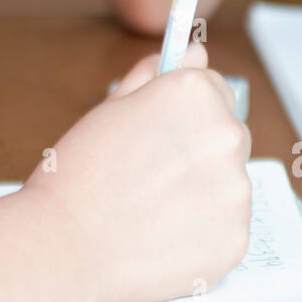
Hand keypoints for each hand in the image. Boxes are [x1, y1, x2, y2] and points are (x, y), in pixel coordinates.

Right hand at [23, 42, 251, 301]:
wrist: (65, 247)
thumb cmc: (78, 176)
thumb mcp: (110, 108)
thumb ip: (156, 75)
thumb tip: (194, 53)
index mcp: (194, 95)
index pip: (214, 87)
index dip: (183, 109)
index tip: (163, 129)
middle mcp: (225, 135)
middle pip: (227, 133)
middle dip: (198, 148)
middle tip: (150, 173)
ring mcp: (235, 190)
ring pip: (228, 182)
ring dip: (201, 190)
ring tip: (151, 208)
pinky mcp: (235, 237)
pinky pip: (227, 225)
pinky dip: (202, 231)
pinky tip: (162, 234)